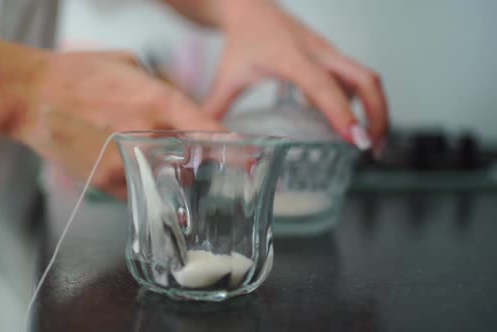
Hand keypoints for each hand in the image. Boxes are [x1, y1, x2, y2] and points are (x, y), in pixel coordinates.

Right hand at [17, 51, 222, 198]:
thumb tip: (176, 110)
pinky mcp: (107, 181)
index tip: (250, 157)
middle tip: (179, 148)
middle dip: (192, 158)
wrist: (31, 96)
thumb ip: (161, 89)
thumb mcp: (131, 64)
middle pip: (190, 159)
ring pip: (166, 178)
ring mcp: (127, 162)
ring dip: (164, 169)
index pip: (205, 130)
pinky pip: (139, 188)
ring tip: (138, 150)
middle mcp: (147, 134)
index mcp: (157, 101)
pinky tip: (121, 158)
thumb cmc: (79, 74)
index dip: (232, 146)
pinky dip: (140, 179)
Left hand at [204, 0, 387, 148]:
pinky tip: (348, 127)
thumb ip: (217, 110)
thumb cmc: (241, 39)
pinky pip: (355, 79)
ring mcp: (328, 53)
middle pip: (365, 78)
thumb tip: (206, 139)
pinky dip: (360, 103)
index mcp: (289, 56)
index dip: (341, 113)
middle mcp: (317, 52)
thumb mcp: (227, 76)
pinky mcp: (331, 57)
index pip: (322, 85)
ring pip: (367, 78)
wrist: (249, 8)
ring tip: (370, 144)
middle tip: (373, 148)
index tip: (355, 140)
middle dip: (377, 115)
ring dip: (376, 109)